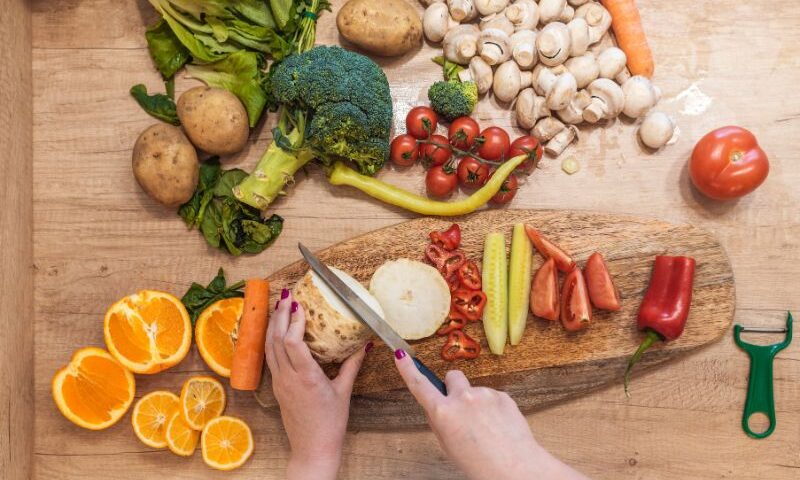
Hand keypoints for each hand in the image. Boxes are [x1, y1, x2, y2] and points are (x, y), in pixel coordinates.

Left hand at [266, 289, 369, 479]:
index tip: (299, 304)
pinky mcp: (277, 387)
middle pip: (276, 340)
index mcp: (306, 378)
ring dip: (273, 325)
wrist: (312, 449)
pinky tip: (277, 331)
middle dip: (280, 315)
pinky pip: (270, 358)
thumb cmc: (330, 424)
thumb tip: (365, 344)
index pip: (292, 343)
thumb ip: (352, 365)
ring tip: (278, 306)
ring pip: (269, 348)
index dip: (293, 321)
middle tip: (286, 295)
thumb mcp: (344, 392)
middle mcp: (288, 378)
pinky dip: (272, 340)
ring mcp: (279, 383)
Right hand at [394, 350, 587, 479]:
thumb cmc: (480, 464)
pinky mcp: (502, 395)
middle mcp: (462, 398)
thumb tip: (437, 407)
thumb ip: (439, 422)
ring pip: (474, 390)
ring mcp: (484, 394)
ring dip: (476, 403)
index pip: (420, 385)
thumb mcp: (448, 446)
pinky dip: (493, 408)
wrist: (515, 468)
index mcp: (444, 413)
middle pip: (452, 377)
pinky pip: (492, 397)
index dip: (408, 369)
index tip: (400, 354)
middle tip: (461, 409)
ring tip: (486, 428)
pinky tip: (498, 427)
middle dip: (454, 388)